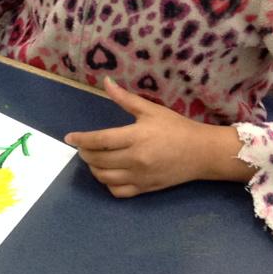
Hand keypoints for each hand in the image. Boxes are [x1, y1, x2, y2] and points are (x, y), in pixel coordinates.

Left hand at [63, 77, 248, 196]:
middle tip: (83, 146)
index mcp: (136, 137)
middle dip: (85, 153)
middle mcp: (135, 159)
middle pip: (98, 160)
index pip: (99, 140)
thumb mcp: (151, 110)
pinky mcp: (145, 189)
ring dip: (94, 168)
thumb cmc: (177, 128)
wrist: (203, 153)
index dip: (81, 139)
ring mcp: (140, 176)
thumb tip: (106, 82)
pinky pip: (118, 191)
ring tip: (94, 158)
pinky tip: (109, 173)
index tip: (70, 138)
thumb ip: (125, 98)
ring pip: (104, 178)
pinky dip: (108, 184)